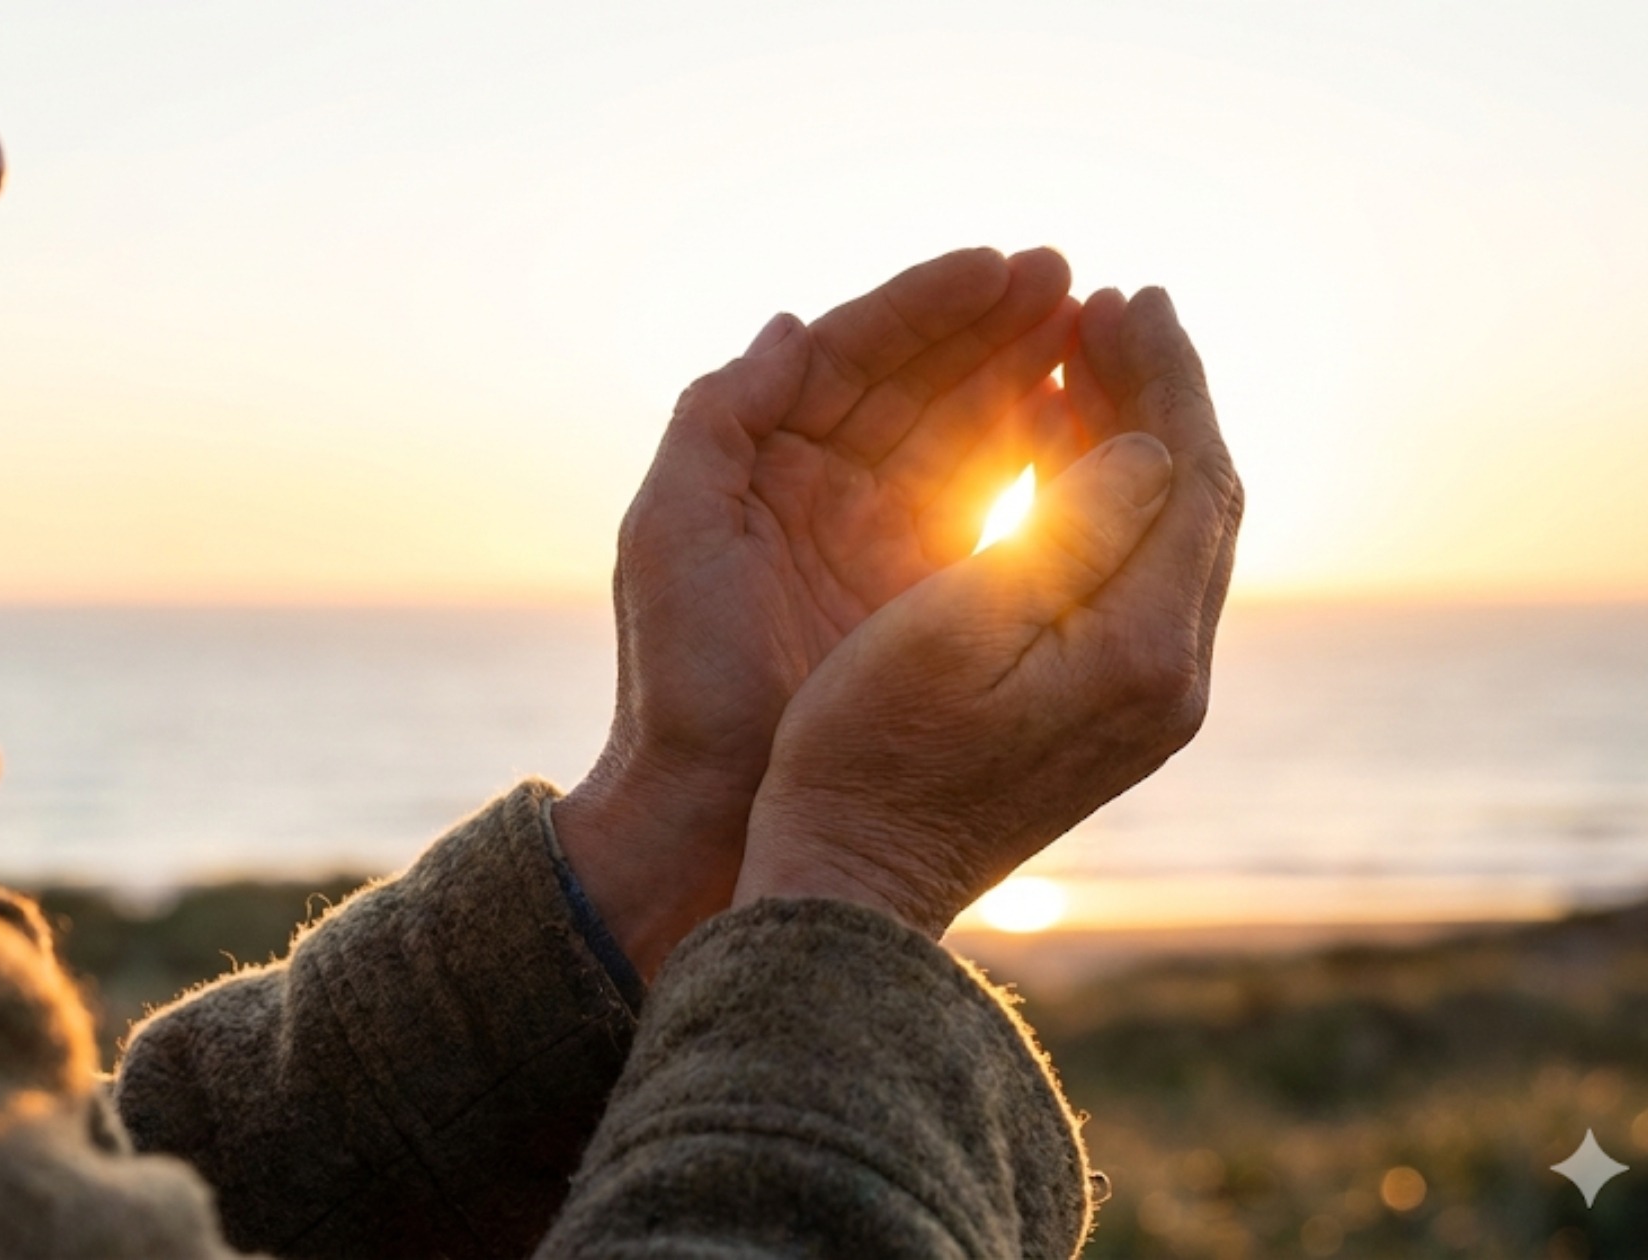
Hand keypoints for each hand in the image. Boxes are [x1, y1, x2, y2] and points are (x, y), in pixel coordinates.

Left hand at [553, 247, 1079, 977]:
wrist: (702, 805)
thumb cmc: (674, 673)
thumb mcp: (670, 530)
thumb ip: (718, 415)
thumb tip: (791, 323)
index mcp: (766, 458)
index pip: (856, 353)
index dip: (928, 303)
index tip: (1005, 264)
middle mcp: (829, 485)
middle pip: (922, 379)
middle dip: (994, 325)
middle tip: (1073, 278)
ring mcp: (882, 538)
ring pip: (965, 432)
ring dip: (1026, 376)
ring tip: (1095, 332)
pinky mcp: (926, 597)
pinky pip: (990, 508)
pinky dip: (1035, 460)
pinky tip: (1085, 421)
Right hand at [732, 287, 1243, 937]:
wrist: (854, 884)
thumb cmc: (871, 753)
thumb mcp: (955, 625)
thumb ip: (1066, 528)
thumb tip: (1149, 444)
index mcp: (1142, 648)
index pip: (1188, 474)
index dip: (1163, 373)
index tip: (1124, 292)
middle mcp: (1170, 676)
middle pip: (1197, 500)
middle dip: (1161, 392)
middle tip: (1111, 306)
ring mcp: (1146, 702)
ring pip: (1172, 536)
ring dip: (1139, 439)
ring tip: (1086, 361)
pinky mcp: (1110, 714)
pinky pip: (1137, 576)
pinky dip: (1113, 500)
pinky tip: (1065, 460)